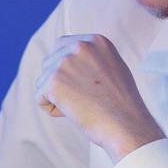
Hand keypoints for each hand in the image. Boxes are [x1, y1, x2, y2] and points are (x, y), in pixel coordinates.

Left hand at [34, 33, 166, 163]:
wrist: (127, 126)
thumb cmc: (122, 105)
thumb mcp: (113, 69)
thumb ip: (91, 59)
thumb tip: (67, 59)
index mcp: (96, 41)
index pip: (62, 46)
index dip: (66, 69)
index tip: (82, 86)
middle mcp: (80, 46)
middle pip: (49, 62)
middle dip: (58, 82)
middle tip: (83, 99)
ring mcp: (65, 62)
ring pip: (43, 80)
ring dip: (55, 97)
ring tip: (81, 106)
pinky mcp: (54, 81)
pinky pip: (39, 97)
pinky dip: (51, 109)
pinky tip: (72, 113)